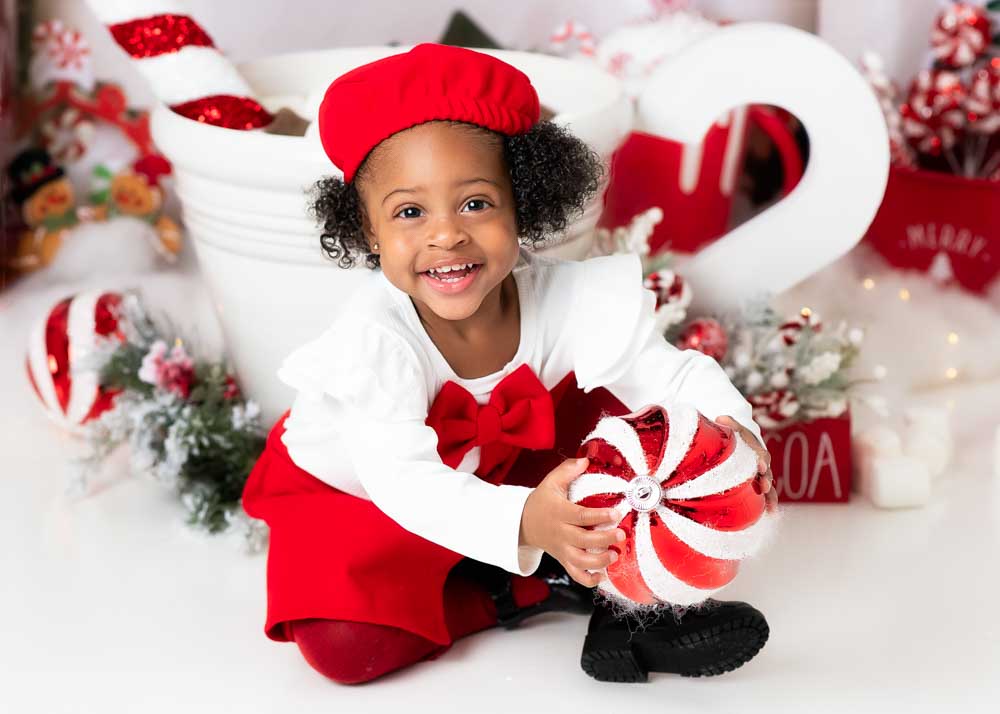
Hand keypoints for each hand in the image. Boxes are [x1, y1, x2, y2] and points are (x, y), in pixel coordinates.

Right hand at [519, 457, 625, 587]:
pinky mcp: (563, 560)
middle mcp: (561, 533)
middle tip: (621, 534)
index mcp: (559, 512)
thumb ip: (567, 470)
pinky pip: (575, 575)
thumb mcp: (550, 482)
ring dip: (599, 561)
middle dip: (604, 539)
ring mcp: (562, 549)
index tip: (616, 513)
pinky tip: (603, 575)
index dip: (599, 516)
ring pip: (580, 561)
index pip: (580, 516)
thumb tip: (586, 460)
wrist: (524, 523)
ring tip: (614, 555)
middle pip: (583, 540)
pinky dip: (589, 579)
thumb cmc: (542, 501)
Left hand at [715, 415, 777, 510]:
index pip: (761, 453)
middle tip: (764, 485)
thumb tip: (720, 418)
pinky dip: (768, 503)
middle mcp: (761, 463)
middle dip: (766, 479)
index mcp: (756, 448)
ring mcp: (760, 474)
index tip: (760, 465)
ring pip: (768, 485)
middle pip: (767, 471)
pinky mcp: (757, 484)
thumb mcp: (732, 427)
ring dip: (770, 496)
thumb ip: (729, 423)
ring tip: (771, 508)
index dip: (761, 458)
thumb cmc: (736, 435)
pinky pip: (765, 495)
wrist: (741, 441)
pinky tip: (770, 514)